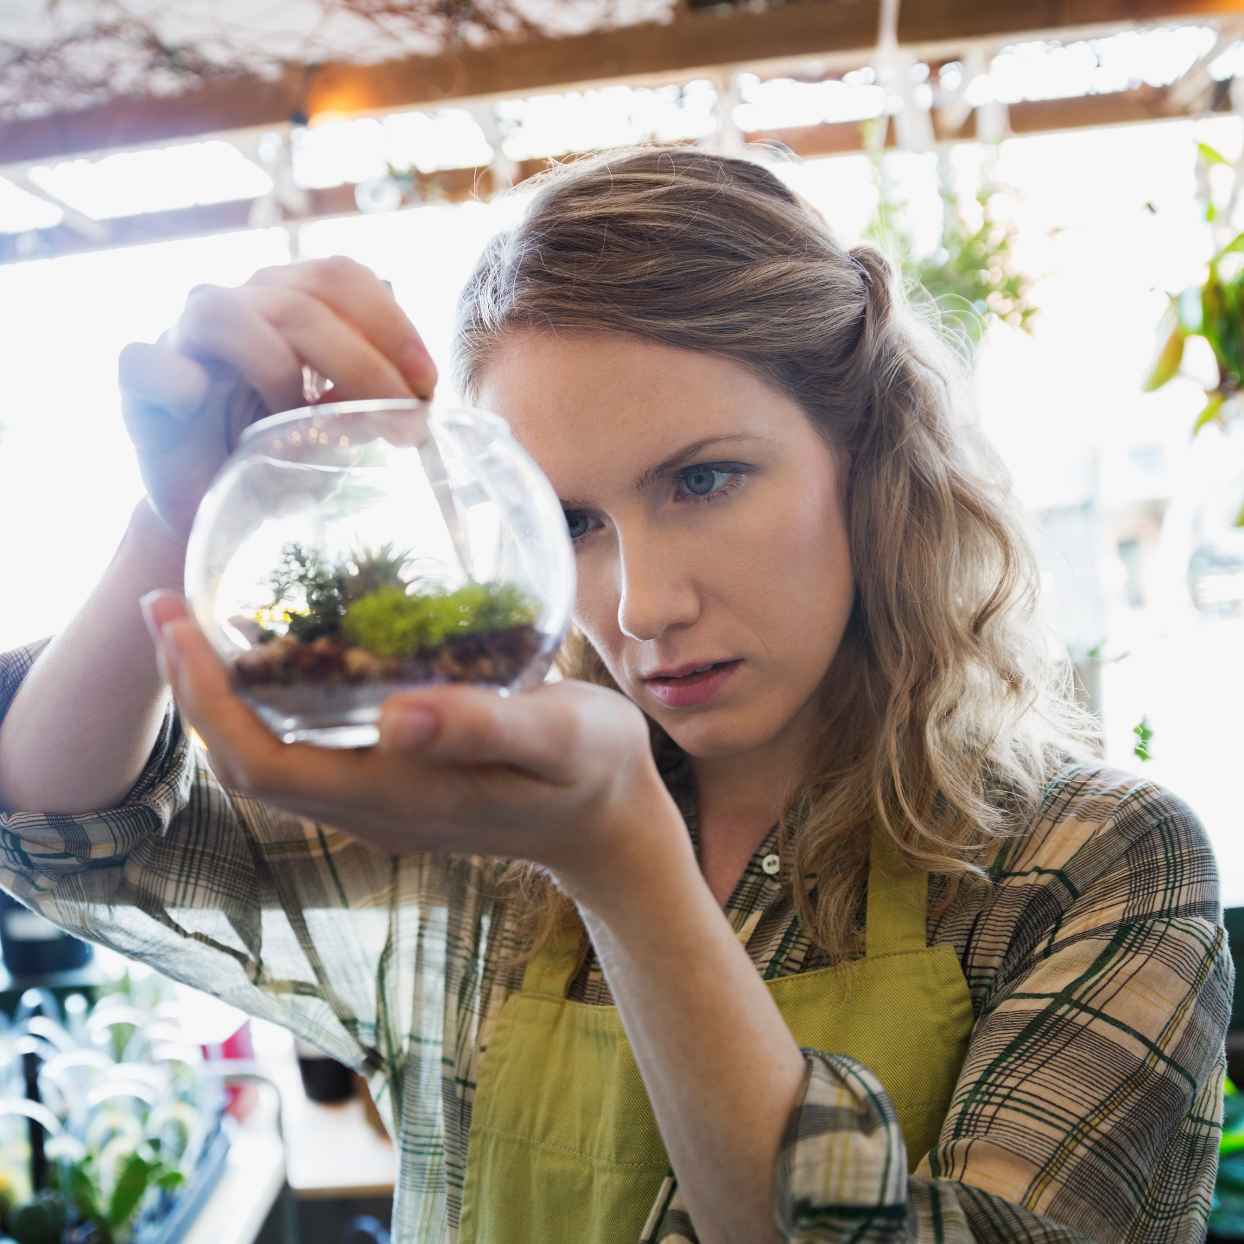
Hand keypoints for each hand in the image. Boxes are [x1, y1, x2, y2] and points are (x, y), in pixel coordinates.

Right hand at [119, 257, 437, 538]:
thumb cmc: (290, 457)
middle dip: (361, 364)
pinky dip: (172, 379)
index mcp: (290, 304)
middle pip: (298, 300)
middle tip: (399, 424)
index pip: (340, 278)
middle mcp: (239, 308)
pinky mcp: (142, 388)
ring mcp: (184, 342)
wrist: (221, 507)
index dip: (390, 323)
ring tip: (303, 424)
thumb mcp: (348, 424)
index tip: (428, 386)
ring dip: (280, 370)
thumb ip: (380, 399)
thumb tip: (425, 405)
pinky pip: (143, 365)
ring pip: (226, 315)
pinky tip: (198, 401)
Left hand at [139, 592, 671, 890]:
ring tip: (202, 619)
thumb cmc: (591, 771)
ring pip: (267, 757)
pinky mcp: (390, 781)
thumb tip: (397, 715)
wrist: (608, 820)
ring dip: (222, 695)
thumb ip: (486, 728)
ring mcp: (376, 798)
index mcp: (396, 797)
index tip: (175, 623)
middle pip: (245, 763)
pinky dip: (268, 698)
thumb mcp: (557, 739)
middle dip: (193, 691)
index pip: (263, 764)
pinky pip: (303, 746)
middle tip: (167, 606)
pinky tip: (283, 646)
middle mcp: (369, 804)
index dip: (207, 702)